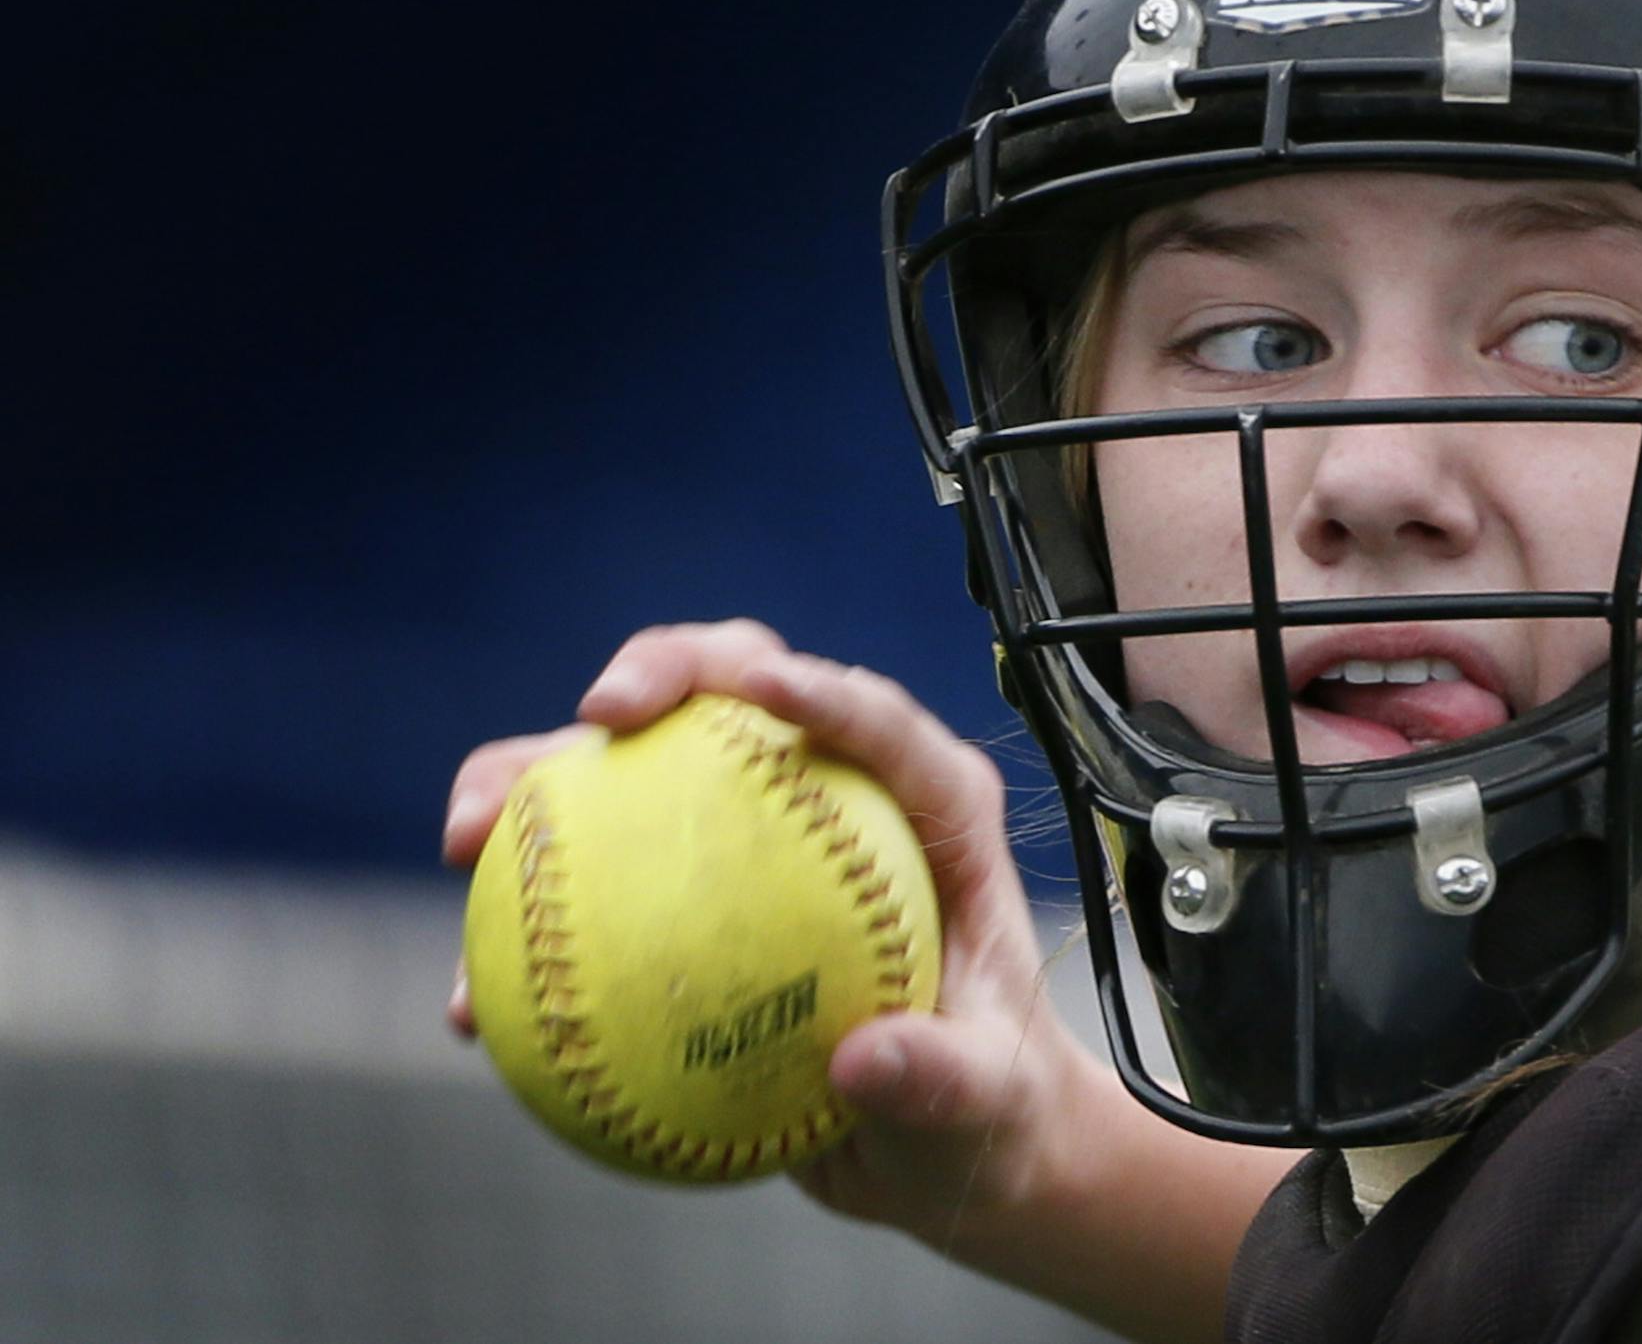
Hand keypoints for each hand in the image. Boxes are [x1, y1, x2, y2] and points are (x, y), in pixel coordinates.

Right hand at [441, 619, 1099, 1247]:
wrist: (947, 1151)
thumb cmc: (993, 1107)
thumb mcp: (987, 1104)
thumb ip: (942, 1078)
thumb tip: (863, 1063)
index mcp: (930, 807)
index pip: (877, 720)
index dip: (817, 683)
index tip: (758, 683)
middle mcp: (830, 792)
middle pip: (734, 691)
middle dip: (657, 671)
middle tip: (596, 715)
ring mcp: (747, 839)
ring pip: (629, 776)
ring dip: (534, 780)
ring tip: (468, 838)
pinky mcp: (685, 901)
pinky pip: (586, 899)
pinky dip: (522, 934)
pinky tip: (469, 1007)